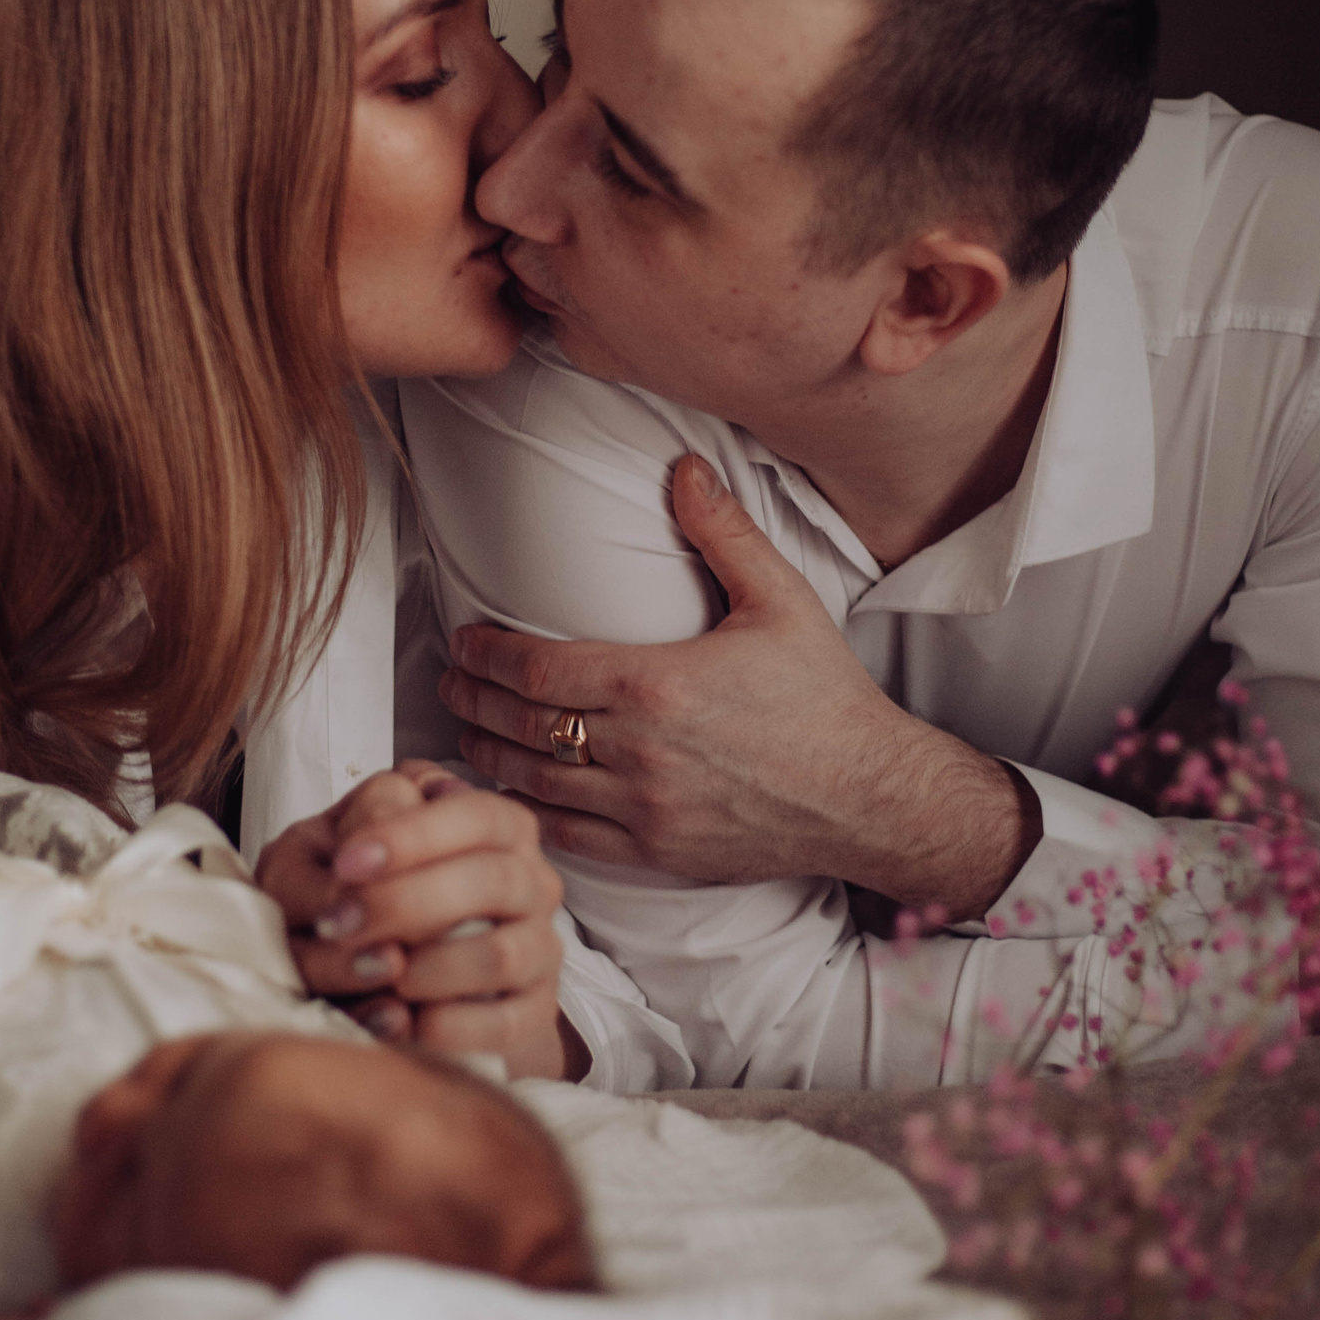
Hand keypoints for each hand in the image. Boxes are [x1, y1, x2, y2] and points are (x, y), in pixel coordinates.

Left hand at [256, 761, 570, 1078]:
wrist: (401, 986)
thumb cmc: (369, 900)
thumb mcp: (351, 852)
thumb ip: (358, 828)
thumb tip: (362, 852)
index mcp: (499, 828)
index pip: (478, 815)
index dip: (414, 835)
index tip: (346, 862)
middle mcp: (531, 882)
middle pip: (493, 879)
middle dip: (408, 903)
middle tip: (337, 925)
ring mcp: (539, 949)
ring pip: (503, 954)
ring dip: (429, 968)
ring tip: (375, 975)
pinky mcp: (534, 1014)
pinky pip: (508, 1023)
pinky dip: (451, 1026)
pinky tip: (403, 1022)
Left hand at [438, 455, 1037, 919]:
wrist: (872, 796)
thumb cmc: (827, 698)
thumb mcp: (780, 600)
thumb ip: (722, 531)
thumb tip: (684, 466)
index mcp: (656, 684)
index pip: (538, 670)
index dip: (487, 654)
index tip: (464, 640)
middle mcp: (638, 752)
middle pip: (521, 725)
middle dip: (471, 699)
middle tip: (447, 679)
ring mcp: (643, 810)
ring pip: (533, 784)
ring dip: (486, 755)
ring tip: (461, 731)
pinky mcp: (657, 853)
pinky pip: (568, 836)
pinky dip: (527, 813)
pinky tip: (509, 795)